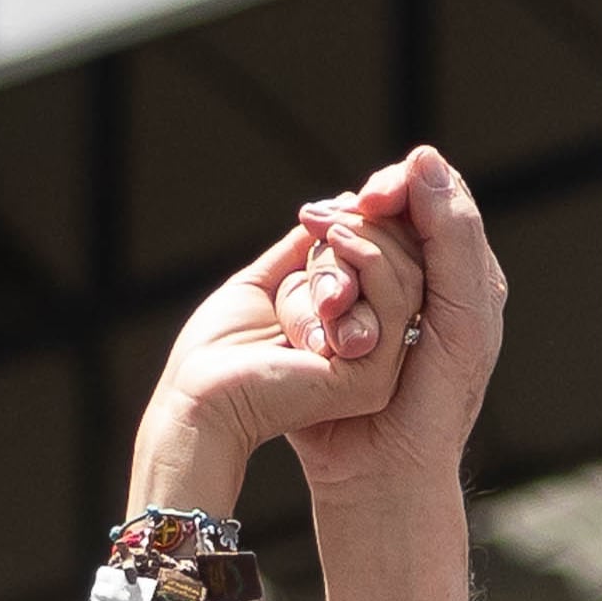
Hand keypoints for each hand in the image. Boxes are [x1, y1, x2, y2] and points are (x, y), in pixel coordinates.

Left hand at [126, 211, 427, 522]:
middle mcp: (373, 356)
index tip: (323, 211)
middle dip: (364, 232)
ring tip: (327, 228)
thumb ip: (305, 254)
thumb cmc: (220, 348)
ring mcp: (378, 371)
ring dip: (360, 244)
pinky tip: (336, 239)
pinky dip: (368, 262)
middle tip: (318, 218)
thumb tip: (338, 207)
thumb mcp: (268, 283)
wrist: (198, 393)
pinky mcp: (371, 380)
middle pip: (402, 272)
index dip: (369, 230)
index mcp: (352, 336)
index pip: (387, 271)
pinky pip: (392, 307)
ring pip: (401, 284)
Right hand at [283, 147, 506, 505]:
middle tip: (335, 251)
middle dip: (358, 231)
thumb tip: (424, 159)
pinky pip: (313, 277)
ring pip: (342, 242)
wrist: (385, 471)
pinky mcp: (332, 320)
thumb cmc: (436, 401)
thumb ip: (452, 236)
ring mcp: (373, 297)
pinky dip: (309, 286)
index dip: (401, 185)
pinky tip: (310, 308)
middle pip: (381, 213)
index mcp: (464, 271)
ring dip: (331, 265)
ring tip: (329, 304)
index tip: (372, 198)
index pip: (433, 193)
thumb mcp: (462, 315)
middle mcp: (421, 276)